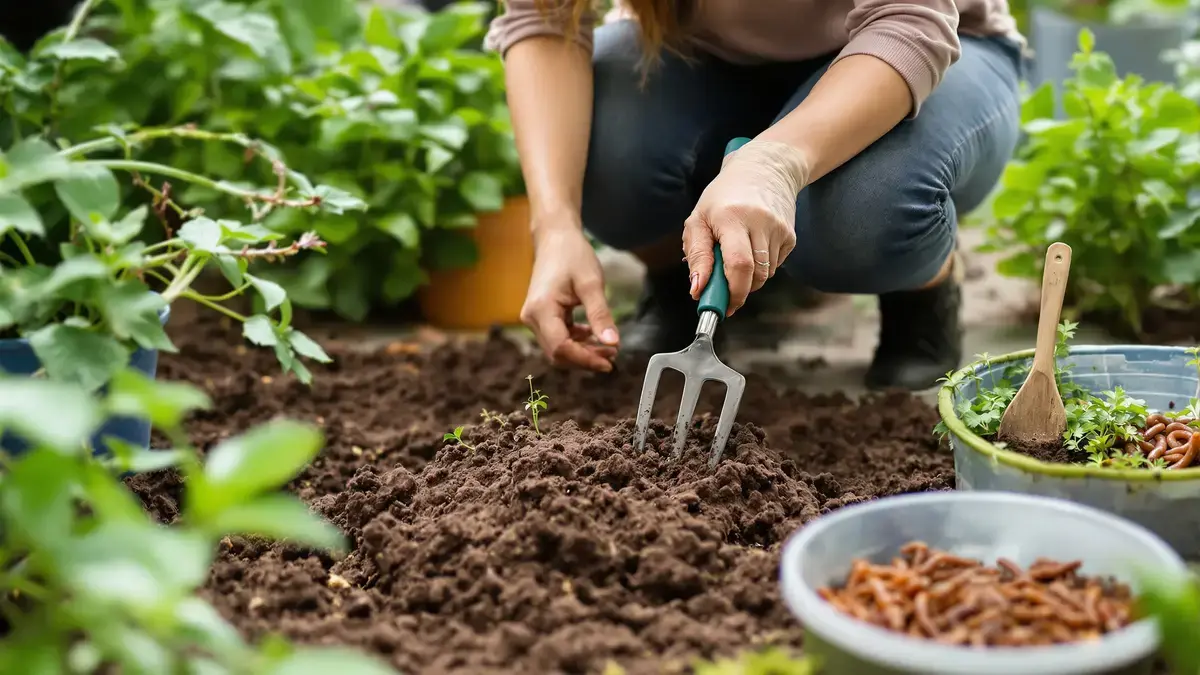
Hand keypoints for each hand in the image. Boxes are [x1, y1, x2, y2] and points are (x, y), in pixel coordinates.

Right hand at [521, 222, 618, 371]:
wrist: (555, 238)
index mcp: (541, 310)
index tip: (609, 363)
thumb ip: (600, 315)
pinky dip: (577, 342)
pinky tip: (594, 335)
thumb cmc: (572, 255)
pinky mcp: (541, 317)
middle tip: (613, 355)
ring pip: (558, 348)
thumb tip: (613, 343)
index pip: (561, 348)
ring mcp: (534, 318)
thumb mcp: (591, 284)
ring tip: (609, 347)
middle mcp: (532, 318)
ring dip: (583, 352)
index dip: (585, 360)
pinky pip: (558, 338)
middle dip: (586, 358)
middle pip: (558, 353)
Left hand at [682, 139, 811, 314]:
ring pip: (765, 275)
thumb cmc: (724, 197)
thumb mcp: (698, 219)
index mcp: (732, 217)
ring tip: (736, 259)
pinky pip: (774, 267)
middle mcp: (760, 222)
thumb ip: (697, 255)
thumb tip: (697, 290)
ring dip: (748, 279)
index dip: (731, 292)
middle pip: (755, 276)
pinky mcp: (791, 236)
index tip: (719, 306)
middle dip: (738, 292)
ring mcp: (780, 230)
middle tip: (724, 295)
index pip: (738, 265)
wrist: (765, 169)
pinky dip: (760, 267)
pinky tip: (753, 247)